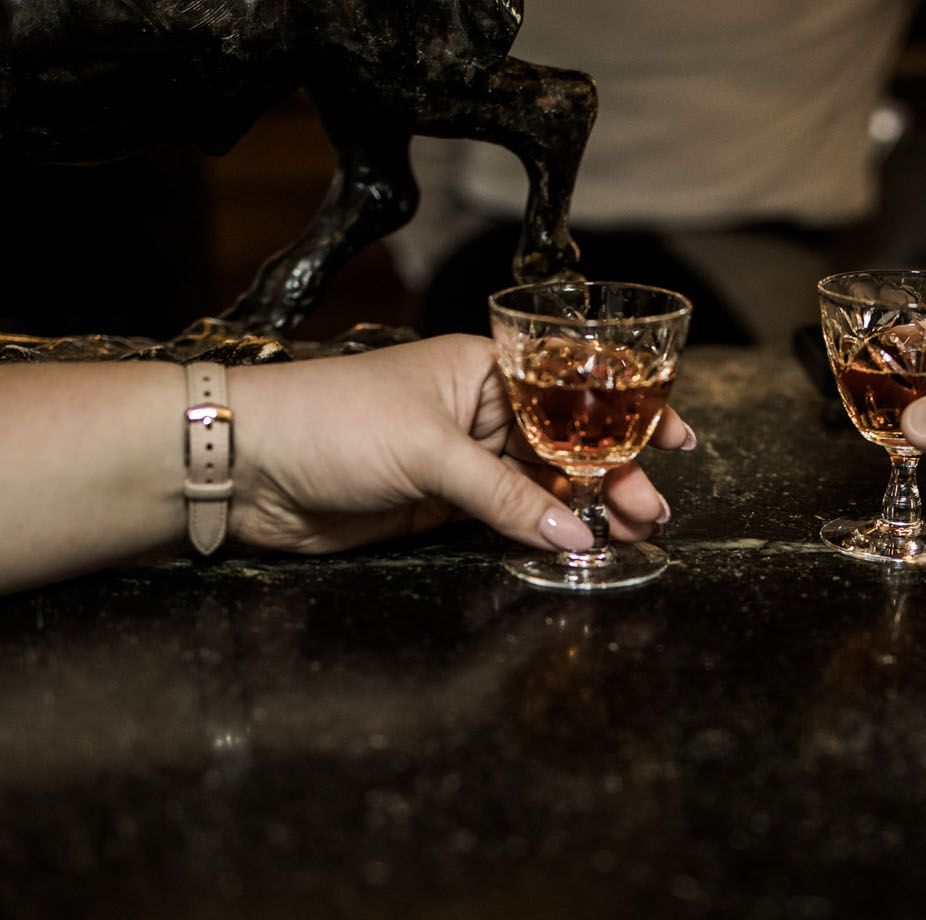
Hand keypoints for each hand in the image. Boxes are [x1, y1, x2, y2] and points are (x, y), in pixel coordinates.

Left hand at [227, 334, 689, 554]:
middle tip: (651, 509)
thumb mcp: (429, 452)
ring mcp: (461, 461)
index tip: (675, 437)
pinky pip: (508, 520)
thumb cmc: (329, 422)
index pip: (571, 387)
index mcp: (481, 368)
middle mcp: (476, 410)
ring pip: (542, 486)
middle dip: (616, 473)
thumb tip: (572, 529)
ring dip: (586, 508)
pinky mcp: (440, 506)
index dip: (627, 410)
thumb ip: (505, 495)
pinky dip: (542, 533)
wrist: (249, 469)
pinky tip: (574, 545)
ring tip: (630, 533)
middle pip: (567, 442)